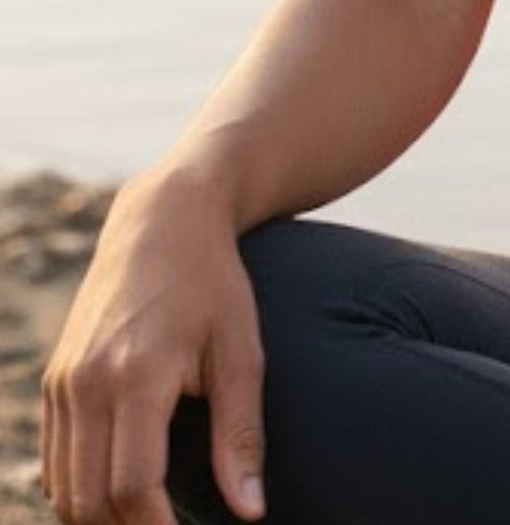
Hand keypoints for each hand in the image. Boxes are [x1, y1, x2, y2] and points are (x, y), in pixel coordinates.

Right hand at [40, 165, 266, 524]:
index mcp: (137, 375)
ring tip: (152, 520)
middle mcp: (86, 384)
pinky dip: (80, 491)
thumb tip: (251, 512)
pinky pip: (54, 463)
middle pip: (90, 500)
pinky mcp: (53, 381)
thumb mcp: (241, 350)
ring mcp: (61, 383)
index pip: (133, 486)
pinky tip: (122, 495)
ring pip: (64, 491)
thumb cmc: (215, 283)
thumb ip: (242, 434)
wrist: (163, 221)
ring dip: (101, 519)